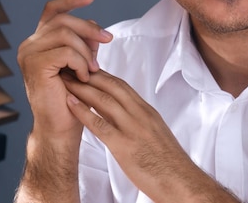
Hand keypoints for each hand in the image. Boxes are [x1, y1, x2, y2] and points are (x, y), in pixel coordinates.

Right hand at [17, 0, 112, 141]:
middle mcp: (29, 45)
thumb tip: (95, 24)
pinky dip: (81, 63)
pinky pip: (65, 52)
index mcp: (39, 41)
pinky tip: (85, 77)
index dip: (71, 0)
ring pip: (66, 35)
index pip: (53, 10)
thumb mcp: (81, 63)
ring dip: (85, 51)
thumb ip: (84, 43)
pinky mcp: (35, 66)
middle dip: (89, 28)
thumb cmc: (73, 97)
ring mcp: (29, 54)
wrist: (62, 127)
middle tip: (107, 40)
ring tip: (93, 70)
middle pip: (63, 20)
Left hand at [62, 70, 240, 202]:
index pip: (122, 86)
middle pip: (112, 86)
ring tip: (66, 79)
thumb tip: (124, 118)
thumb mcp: (155, 134)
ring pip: (104, 100)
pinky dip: (83, 111)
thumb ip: (140, 123)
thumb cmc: (168, 163)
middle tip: (72, 67)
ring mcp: (133, 128)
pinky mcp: (125, 145)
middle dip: (90, 74)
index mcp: (148, 112)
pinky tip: (70, 104)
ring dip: (82, 87)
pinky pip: (100, 124)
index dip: (103, 75)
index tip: (87, 69)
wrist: (181, 181)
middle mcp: (140, 114)